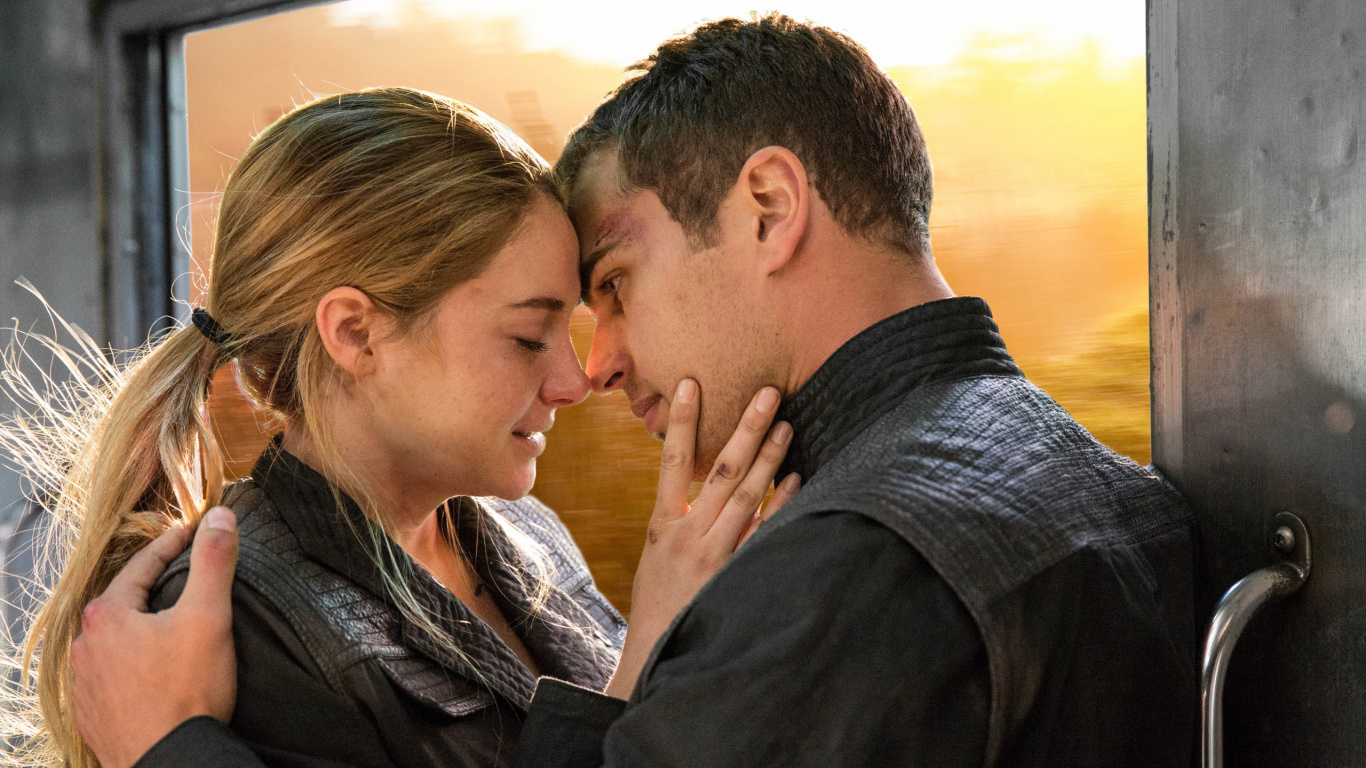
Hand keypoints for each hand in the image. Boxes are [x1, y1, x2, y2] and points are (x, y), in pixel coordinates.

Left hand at [71, 506, 239, 767]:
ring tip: (172, 623)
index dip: (175, 543)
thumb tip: (219, 516)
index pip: (144, 564)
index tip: (198, 531)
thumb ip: (213, 561)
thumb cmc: (187, 689)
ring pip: (117, 639)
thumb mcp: (208, 615)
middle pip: (127, 600)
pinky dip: (135, 663)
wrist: (170, 760)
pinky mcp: (95, 714)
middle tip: (187, 575)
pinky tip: (155, 668)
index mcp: (107, 615)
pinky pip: (114, 674)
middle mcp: (86, 646)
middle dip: (156, 585)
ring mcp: (86, 683)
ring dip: (143, 627)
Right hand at [605, 379, 800, 698]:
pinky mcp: (737, 573)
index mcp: (662, 525)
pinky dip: (783, 503)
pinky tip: (799, 478)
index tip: (691, 383)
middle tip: (768, 392)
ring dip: (769, 458)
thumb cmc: (660, 602)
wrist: (657, 655)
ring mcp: (714, 554)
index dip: (683, 422)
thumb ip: (682, 519)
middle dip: (744, 427)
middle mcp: (689, 534)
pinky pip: (766, 532)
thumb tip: (709, 483)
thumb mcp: (658, 556)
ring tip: (788, 424)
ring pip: (746, 495)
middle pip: (720, 470)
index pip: (671, 462)